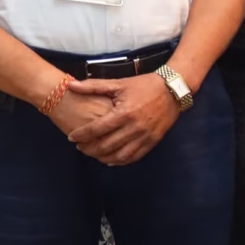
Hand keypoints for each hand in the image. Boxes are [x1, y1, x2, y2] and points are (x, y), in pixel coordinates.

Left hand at [61, 75, 178, 165]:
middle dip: (89, 148)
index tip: (71, 138)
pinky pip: (134, 157)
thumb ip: (93, 86)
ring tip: (93, 154)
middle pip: (106, 145)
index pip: (96, 129)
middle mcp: (134, 128)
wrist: (174, 90)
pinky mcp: (153, 141)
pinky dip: (121, 161)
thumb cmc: (144, 85)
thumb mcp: (119, 83)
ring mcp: (145, 136)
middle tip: (80, 147)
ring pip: (120, 155)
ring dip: (103, 157)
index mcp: (123, 113)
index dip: (81, 135)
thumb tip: (70, 85)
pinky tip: (111, 159)